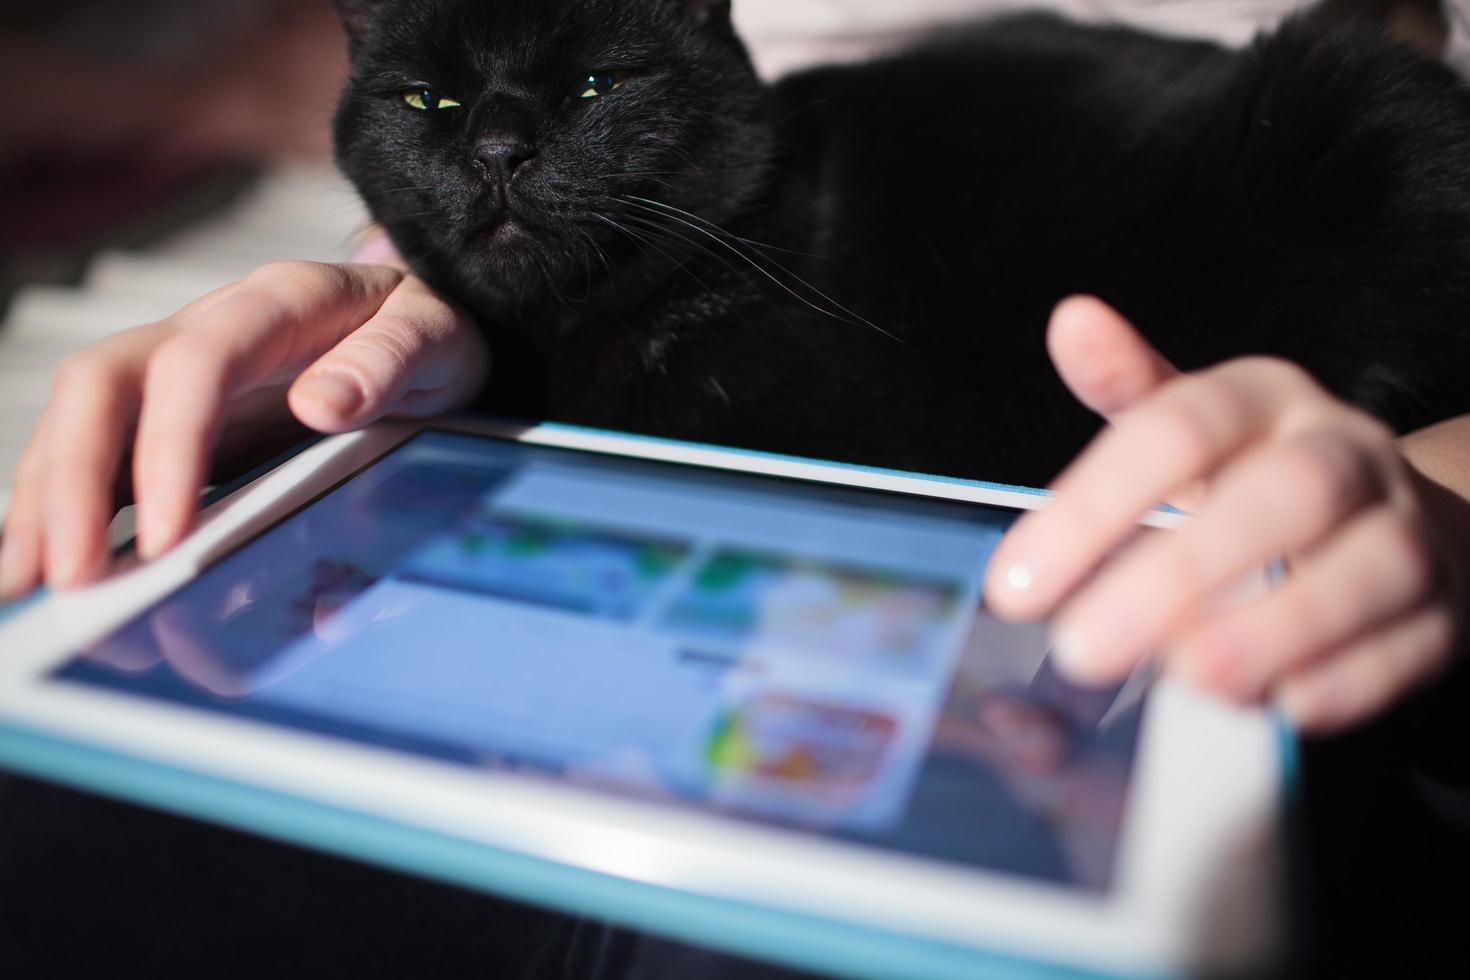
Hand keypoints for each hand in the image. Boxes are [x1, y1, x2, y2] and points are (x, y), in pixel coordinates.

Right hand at [0, 258, 488, 598]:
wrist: (418, 316)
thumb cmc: (425, 326)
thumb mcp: (436, 337)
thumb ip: (389, 363)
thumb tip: (324, 402)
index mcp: (278, 301)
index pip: (197, 363)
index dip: (171, 447)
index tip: (170, 536)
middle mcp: (209, 327)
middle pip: (104, 383)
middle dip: (75, 480)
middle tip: (70, 574)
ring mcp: (177, 368)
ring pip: (80, 416)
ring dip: (45, 498)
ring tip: (24, 583)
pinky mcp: (168, 411)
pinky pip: (96, 447)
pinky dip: (61, 502)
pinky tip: (40, 560)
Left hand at [983, 297, 1465, 733]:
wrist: (1389, 514)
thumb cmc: (1252, 474)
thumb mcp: (1187, 422)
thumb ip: (1125, 385)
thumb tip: (1072, 320)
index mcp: (1266, 399)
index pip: (1178, 431)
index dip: (1092, 506)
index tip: (1015, 585)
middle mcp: (1345, 453)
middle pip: (1283, 497)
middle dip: (1179, 576)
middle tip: (1082, 649)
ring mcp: (1404, 529)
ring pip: (1368, 569)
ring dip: (1272, 630)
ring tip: (1183, 678)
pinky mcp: (1442, 610)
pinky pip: (1408, 647)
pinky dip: (1343, 681)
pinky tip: (1273, 704)